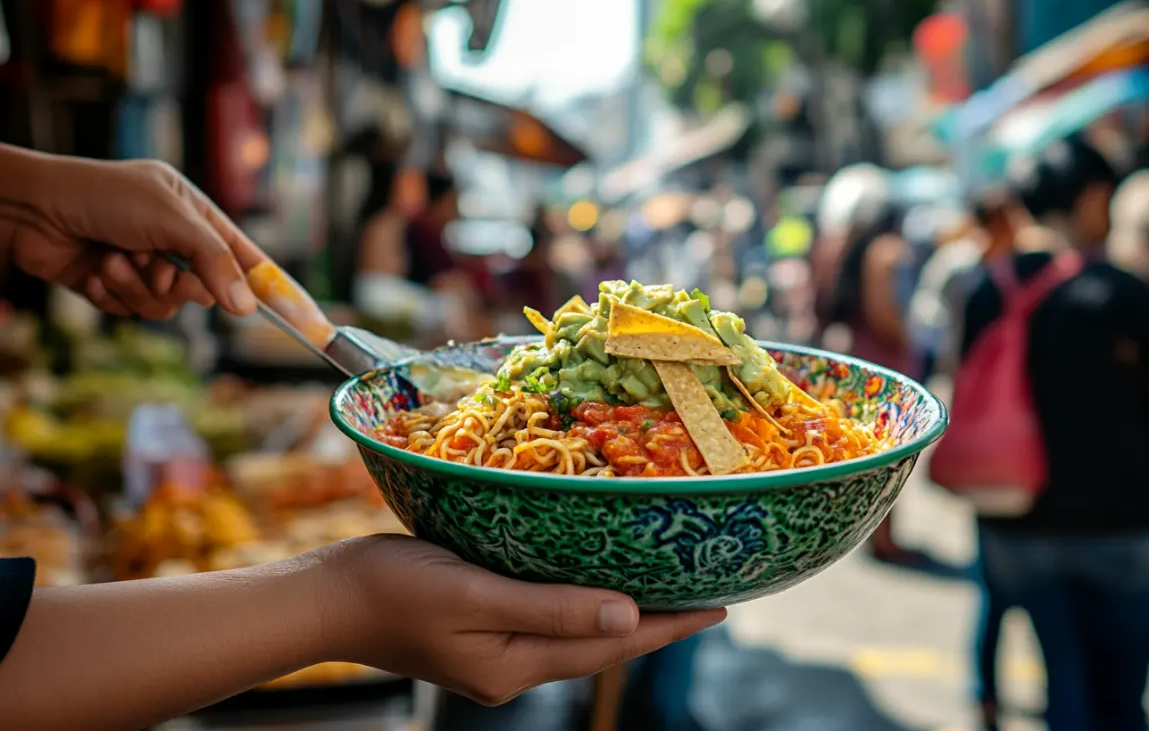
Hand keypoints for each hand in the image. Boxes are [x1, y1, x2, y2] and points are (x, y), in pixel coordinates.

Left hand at [0, 146, 263, 317]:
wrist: (30, 209)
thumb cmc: (101, 197)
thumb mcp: (170, 221)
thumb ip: (213, 263)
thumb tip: (247, 308)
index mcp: (195, 214)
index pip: (245, 256)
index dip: (272, 288)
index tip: (304, 321)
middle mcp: (173, 241)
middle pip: (207, 290)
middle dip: (179, 284)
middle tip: (158, 268)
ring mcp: (144, 265)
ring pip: (166, 306)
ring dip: (138, 287)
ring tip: (113, 259)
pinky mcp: (115, 287)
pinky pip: (133, 312)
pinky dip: (114, 294)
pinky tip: (94, 270)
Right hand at [320, 535, 725, 704]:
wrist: (328, 599)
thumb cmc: (395, 589)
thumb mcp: (475, 596)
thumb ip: (551, 608)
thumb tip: (629, 615)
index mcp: (517, 664)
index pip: (611, 644)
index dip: (668, 626)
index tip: (718, 606)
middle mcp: (513, 667)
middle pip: (599, 644)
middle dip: (653, 622)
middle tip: (703, 592)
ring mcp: (495, 654)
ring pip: (575, 633)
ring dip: (619, 613)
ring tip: (662, 588)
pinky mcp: (479, 633)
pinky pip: (546, 620)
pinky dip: (578, 603)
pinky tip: (590, 582)